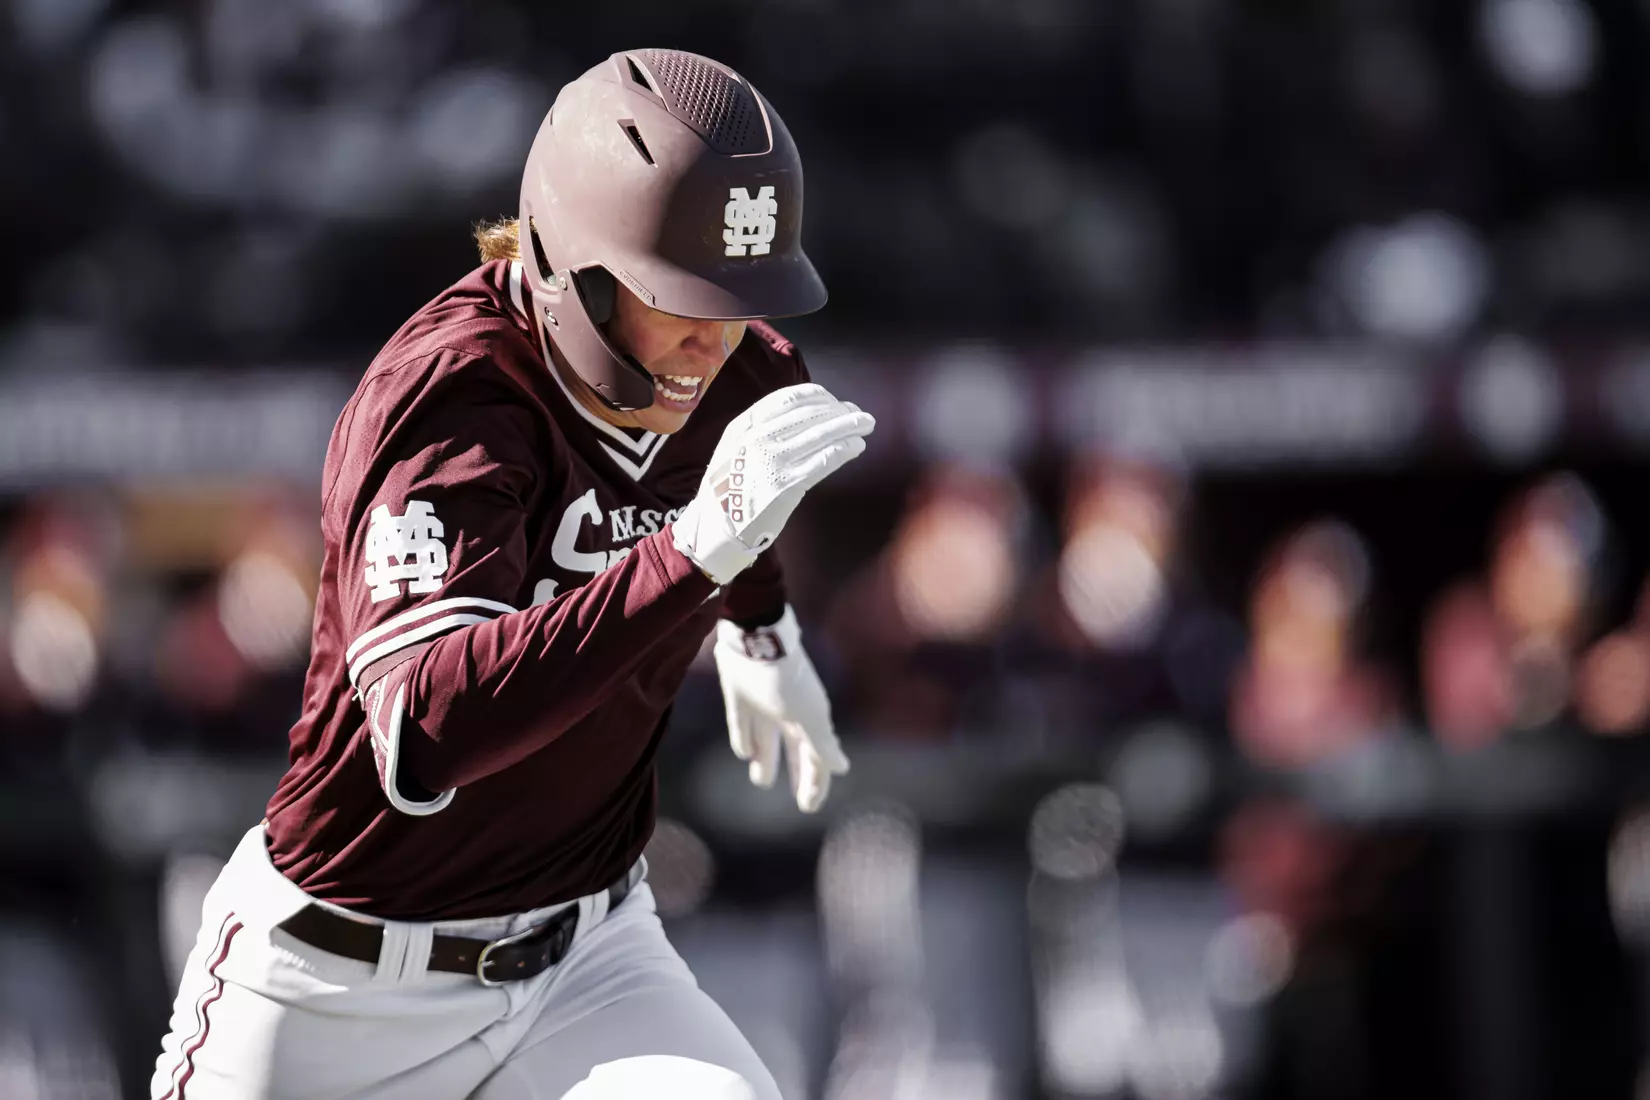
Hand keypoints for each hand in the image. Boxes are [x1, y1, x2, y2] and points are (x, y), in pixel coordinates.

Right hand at [672, 384, 873, 584]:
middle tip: (859, 412)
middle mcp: (758, 438)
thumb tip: (801, 415)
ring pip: (821, 434)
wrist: (715, 527)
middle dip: (839, 410)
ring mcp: (772, 461)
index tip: (833, 399)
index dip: (817, 396)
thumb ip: (758, 430)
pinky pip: (824, 460)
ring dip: (849, 425)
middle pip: (810, 414)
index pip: (788, 399)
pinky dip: (844, 449)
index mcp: (745, 425)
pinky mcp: (787, 484)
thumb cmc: (729, 488)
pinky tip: (857, 446)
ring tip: (866, 424)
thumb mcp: (733, 448)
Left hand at [714, 606, 847, 812]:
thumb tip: (842, 769)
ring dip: (767, 760)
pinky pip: (742, 724)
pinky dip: (743, 739)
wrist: (755, 639)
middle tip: (799, 800)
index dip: (816, 782)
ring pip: (768, 740)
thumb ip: (823, 743)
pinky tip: (743, 752)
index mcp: (810, 718)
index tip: (809, 806)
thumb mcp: (809, 716)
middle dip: (798, 774)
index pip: (818, 757)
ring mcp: (763, 703)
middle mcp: (789, 713)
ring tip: (761, 781)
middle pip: (796, 750)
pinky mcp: (739, 695)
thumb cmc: (786, 682)